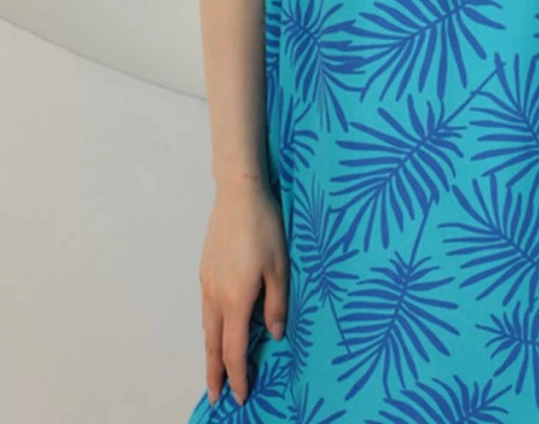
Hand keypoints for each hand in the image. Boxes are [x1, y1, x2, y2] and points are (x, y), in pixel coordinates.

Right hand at [199, 177, 288, 407]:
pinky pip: (206, 310)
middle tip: (216, 398)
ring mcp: (206, 283)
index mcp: (235, 300)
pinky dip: (211, 330)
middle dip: (215, 374)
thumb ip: (276, 304)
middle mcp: (215, 297)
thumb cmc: (264, 228)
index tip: (240, 398)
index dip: (237, 376)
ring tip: (216, 371)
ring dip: (211, 352)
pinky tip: (218, 330)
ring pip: (207, 327)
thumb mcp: (280, 267)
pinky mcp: (205, 271)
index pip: (233, 350)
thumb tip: (273, 335)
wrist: (237, 194)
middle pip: (212, 345)